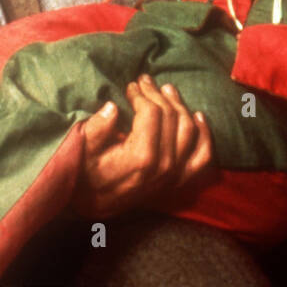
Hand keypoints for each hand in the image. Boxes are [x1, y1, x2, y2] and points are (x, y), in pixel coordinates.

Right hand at [72, 75, 212, 219]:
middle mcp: (163, 167)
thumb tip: (112, 107)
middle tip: (145, 80)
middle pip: (171, 117)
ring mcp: (174, 175)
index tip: (131, 85)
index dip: (141, 94)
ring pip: (189, 130)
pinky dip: (204, 135)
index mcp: (141, 158)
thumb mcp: (81, 151)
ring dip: (180, 105)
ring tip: (167, 89)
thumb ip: (96, 129)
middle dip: (158, 94)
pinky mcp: (178, 181)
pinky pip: (202, 156)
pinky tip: (198, 116)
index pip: (151, 113)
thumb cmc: (84, 175)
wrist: (93, 206)